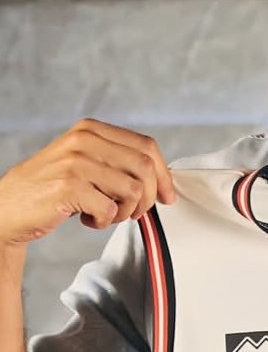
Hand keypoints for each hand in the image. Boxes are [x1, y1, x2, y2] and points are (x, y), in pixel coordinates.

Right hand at [0, 118, 175, 246]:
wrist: (7, 207)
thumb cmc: (50, 189)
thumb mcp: (84, 164)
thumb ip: (116, 162)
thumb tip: (161, 180)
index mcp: (91, 129)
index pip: (147, 146)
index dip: (164, 175)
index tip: (167, 197)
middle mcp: (84, 140)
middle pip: (145, 167)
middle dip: (148, 198)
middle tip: (131, 212)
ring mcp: (76, 162)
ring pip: (133, 190)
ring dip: (125, 212)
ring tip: (104, 215)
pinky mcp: (69, 187)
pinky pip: (110, 209)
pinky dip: (104, 222)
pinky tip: (88, 220)